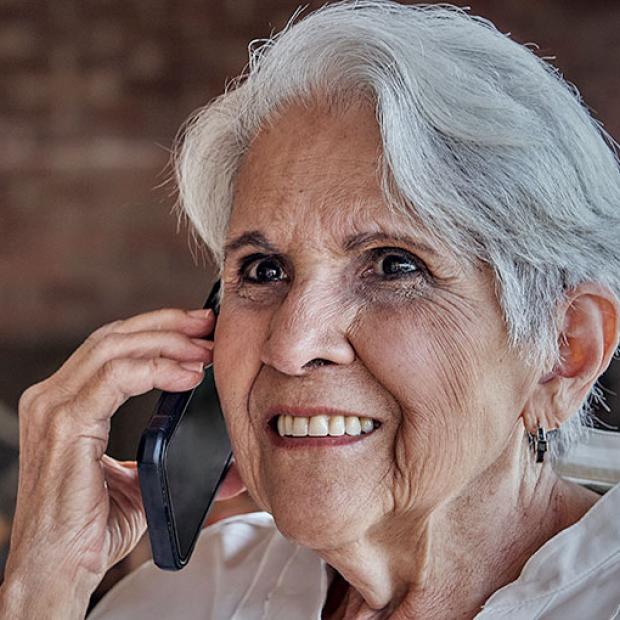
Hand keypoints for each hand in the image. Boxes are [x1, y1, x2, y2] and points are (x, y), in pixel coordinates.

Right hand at [0, 308, 214, 616]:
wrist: (58, 573)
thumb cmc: (92, 529)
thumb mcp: (140, 480)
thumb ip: (170, 460)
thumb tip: (227, 466)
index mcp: (68, 402)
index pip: (112, 347)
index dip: (157, 331)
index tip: (199, 330)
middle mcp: (53, 397)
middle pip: (114, 337)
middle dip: (167, 325)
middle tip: (208, 325)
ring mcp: (54, 408)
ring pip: (115, 348)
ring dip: (167, 342)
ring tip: (206, 350)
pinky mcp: (65, 426)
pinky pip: (115, 378)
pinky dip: (156, 369)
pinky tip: (188, 375)